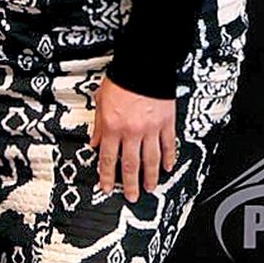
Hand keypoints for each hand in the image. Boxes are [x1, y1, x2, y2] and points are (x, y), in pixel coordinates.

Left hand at [91, 76, 176, 199]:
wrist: (143, 65)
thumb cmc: (121, 80)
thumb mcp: (100, 101)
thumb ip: (98, 125)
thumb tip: (95, 142)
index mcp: (112, 127)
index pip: (108, 158)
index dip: (107, 176)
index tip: (107, 187)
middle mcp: (132, 131)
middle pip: (131, 165)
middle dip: (131, 184)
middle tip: (132, 197)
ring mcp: (151, 129)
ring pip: (151, 160)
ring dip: (151, 176)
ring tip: (150, 187)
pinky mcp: (166, 124)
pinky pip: (168, 146)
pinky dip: (169, 158)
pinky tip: (168, 168)